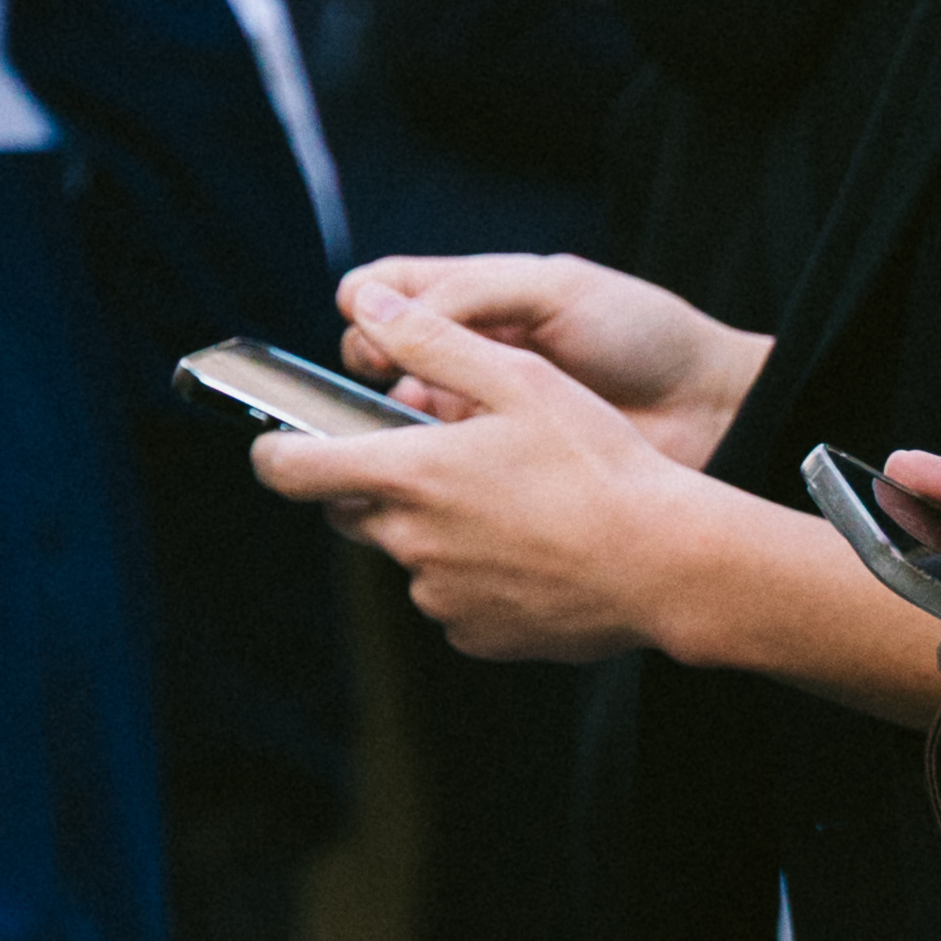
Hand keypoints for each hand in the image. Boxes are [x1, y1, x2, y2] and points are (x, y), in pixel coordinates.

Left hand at [252, 297, 720, 665]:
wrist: (666, 563)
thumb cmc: (598, 465)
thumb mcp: (519, 379)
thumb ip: (433, 338)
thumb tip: (363, 306)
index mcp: (409, 473)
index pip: (292, 470)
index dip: (275, 452)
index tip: (280, 443)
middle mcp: (410, 541)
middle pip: (351, 512)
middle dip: (377, 486)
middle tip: (447, 462)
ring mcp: (440, 595)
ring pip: (409, 555)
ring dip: (436, 531)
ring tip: (511, 509)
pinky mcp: (474, 633)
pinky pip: (452, 599)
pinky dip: (475, 576)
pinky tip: (531, 554)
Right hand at [348, 250, 766, 459]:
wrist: (712, 407)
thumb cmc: (643, 334)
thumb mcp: (556, 290)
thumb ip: (469, 292)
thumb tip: (370, 305)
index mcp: (474, 304)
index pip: (382, 295)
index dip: (364, 311)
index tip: (376, 338)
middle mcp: (466, 362)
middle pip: (373, 365)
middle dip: (364, 376)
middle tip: (394, 392)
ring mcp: (479, 422)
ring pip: (396, 430)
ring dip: (391, 436)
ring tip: (418, 446)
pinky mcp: (499, 475)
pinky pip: (438, 478)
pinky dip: (427, 478)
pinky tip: (444, 482)